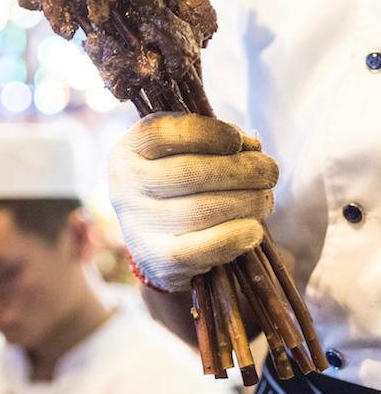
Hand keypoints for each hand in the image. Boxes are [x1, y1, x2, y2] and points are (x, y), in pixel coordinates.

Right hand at [109, 112, 278, 291]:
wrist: (155, 246)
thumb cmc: (178, 188)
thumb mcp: (182, 155)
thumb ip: (212, 142)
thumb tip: (252, 148)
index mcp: (128, 151)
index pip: (160, 132)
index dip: (206, 133)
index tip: (238, 141)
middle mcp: (124, 186)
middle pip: (188, 173)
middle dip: (241, 170)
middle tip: (269, 171)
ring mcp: (137, 226)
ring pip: (200, 210)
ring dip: (246, 202)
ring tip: (265, 199)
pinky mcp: (157, 261)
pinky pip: (201, 249)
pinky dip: (235, 237)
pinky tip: (253, 230)